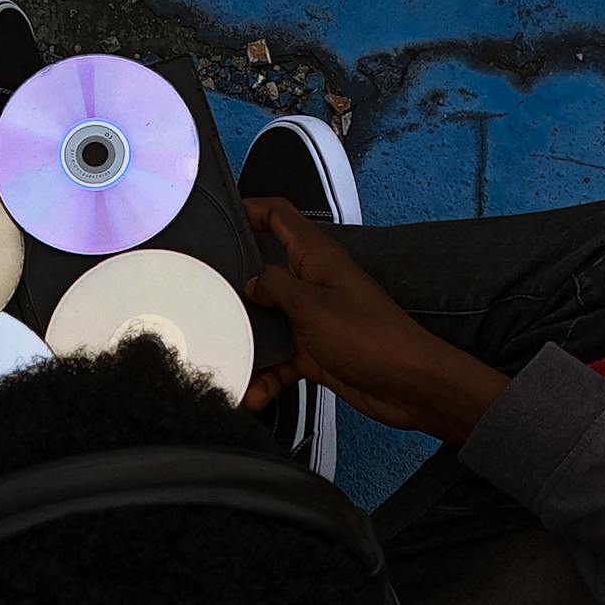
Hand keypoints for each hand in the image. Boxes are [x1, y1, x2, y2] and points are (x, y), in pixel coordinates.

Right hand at [242, 197, 508, 444]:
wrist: (409, 386)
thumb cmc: (366, 336)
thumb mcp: (312, 305)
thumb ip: (275, 287)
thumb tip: (250, 283)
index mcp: (316, 258)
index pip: (280, 216)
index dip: (251, 208)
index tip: (218, 215)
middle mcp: (312, 284)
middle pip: (264, 272)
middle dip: (233, 284)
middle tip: (195, 291)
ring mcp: (312, 320)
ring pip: (267, 323)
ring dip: (246, 342)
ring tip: (217, 356)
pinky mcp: (314, 353)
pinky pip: (280, 361)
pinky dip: (266, 377)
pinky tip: (249, 396)